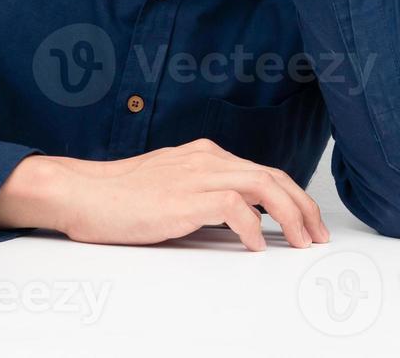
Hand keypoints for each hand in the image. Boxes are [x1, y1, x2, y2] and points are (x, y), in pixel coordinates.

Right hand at [0, 139, 329, 250]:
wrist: (82, 193)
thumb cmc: (118, 196)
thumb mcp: (170, 186)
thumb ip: (202, 192)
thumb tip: (237, 218)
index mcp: (203, 155)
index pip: (263, 170)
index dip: (292, 197)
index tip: (307, 222)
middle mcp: (205, 159)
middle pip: (271, 175)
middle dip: (303, 207)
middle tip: (317, 235)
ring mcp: (194, 175)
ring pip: (262, 185)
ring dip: (289, 216)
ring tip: (301, 242)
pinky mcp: (183, 198)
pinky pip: (234, 206)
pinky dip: (252, 226)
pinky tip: (256, 245)